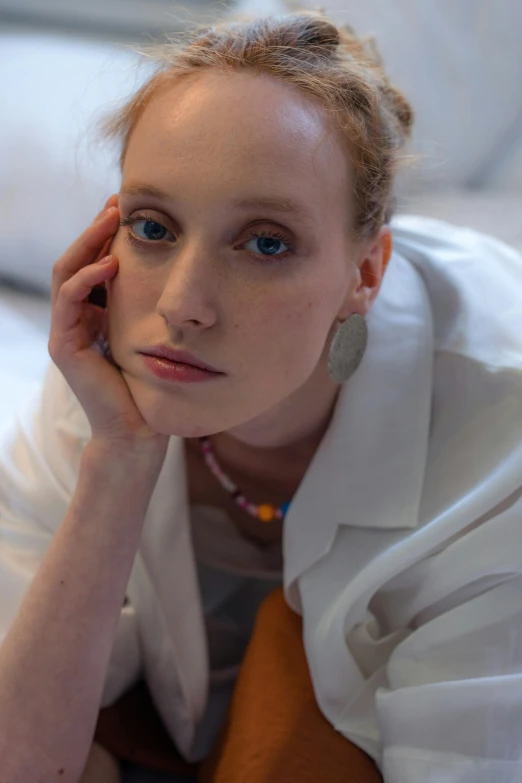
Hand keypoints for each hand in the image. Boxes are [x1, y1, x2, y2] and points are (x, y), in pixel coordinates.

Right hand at [48, 195, 168, 452]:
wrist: (138, 427)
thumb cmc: (150, 382)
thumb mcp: (149, 332)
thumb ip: (146, 304)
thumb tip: (174, 267)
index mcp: (93, 314)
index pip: (91, 263)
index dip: (105, 235)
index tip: (128, 208)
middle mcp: (75, 319)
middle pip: (75, 260)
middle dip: (95, 229)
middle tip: (118, 202)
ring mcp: (65, 332)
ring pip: (66, 273)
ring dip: (89, 242)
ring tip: (112, 219)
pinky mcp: (64, 347)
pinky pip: (69, 302)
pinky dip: (87, 279)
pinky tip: (111, 263)